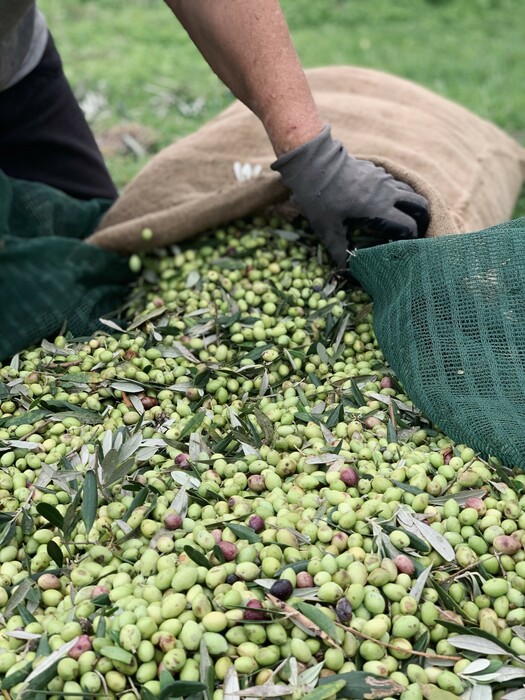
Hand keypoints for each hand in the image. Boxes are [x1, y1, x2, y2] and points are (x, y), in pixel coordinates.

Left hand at [271, 125, 429, 268]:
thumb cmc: (319, 198)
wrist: (313, 163)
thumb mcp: (327, 228)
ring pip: (410, 191)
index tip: (405, 246)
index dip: (411, 238)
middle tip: (415, 231)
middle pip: (419, 204)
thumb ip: (339, 249)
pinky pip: (396, 181)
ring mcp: (384, 178)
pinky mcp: (376, 169)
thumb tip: (345, 268)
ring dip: (412, 204)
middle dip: (422, 219)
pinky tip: (388, 200)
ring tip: (406, 216)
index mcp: (379, 209)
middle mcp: (388, 192)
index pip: (408, 226)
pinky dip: (399, 192)